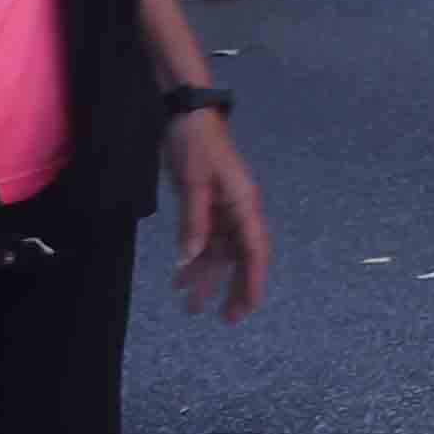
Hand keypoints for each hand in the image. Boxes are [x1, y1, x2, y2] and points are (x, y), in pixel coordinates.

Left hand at [165, 111, 271, 319]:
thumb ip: (193, 222)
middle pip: (241, 257)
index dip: (251, 281)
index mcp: (244, 204)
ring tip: (191, 307)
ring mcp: (222, 208)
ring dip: (206, 277)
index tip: (244, 309)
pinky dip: (192, 259)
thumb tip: (190, 259)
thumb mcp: (193, 182)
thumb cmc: (195, 145)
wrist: (186, 114)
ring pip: (219, 252)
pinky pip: (203, 239)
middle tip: (224, 318)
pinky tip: (179, 277)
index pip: (254, 250)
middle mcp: (238, 210)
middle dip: (233, 288)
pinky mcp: (206, 205)